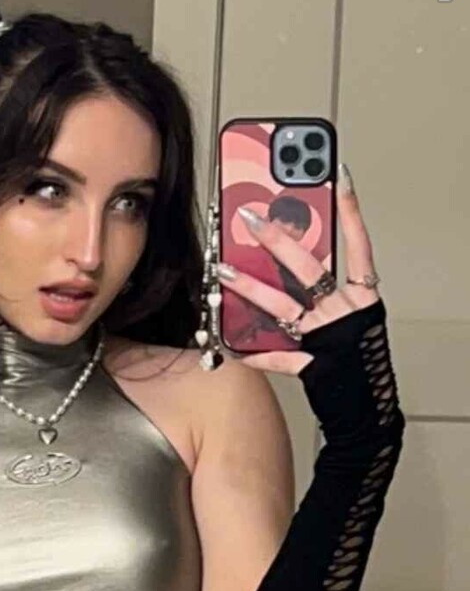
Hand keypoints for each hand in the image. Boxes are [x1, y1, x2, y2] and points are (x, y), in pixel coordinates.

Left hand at [217, 168, 380, 375]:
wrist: (367, 409)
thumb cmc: (359, 362)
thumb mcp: (356, 317)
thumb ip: (331, 288)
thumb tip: (294, 255)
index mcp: (361, 298)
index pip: (358, 246)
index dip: (350, 213)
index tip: (338, 180)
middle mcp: (344, 313)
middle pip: (308, 268)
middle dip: (277, 241)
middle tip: (249, 218)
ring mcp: (326, 338)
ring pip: (283, 305)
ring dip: (250, 287)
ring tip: (223, 270)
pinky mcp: (311, 366)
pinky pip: (276, 357)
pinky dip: (253, 352)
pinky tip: (230, 345)